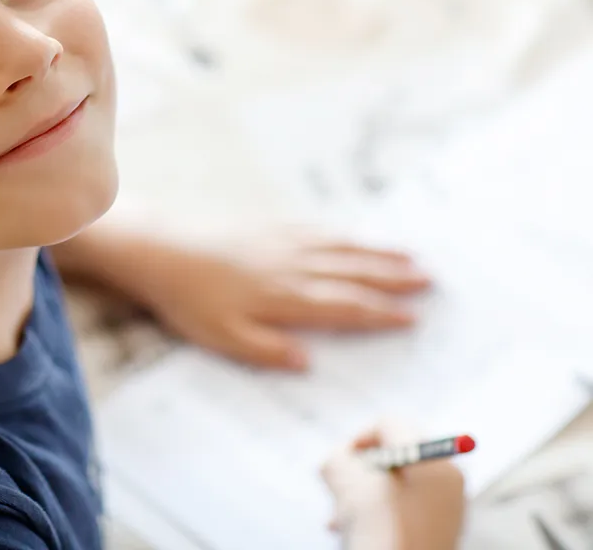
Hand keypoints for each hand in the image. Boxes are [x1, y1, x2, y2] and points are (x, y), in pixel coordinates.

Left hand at [133, 232, 429, 369]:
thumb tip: (309, 363)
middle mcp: (292, 267)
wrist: (160, 250)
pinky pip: (315, 230)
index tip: (413, 317)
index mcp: (286, 298)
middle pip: (352, 273)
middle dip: (393, 279)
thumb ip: (267, 351)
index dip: (380, 313)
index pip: (344, 307)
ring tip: (409, 255)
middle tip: (431, 280)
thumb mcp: (222, 337)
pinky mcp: (266, 228)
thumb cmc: (189, 300)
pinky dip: (342, 234)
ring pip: (340, 248)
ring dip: (376, 253)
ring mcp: (281, 243)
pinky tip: (354, 235)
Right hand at [321, 421, 465, 549]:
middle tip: (341, 489)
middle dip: (362, 470)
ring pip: (398, 484)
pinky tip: (357, 530)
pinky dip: (380, 513)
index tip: (341, 462)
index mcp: (432, 460)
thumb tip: (341, 460)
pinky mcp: (441, 532)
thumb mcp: (343, 481)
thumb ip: (337, 458)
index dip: (359, 438)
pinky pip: (405, 508)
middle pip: (396, 455)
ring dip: (365, 494)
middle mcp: (449, 480)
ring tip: (342, 517)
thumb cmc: (378, 531)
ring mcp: (449, 509)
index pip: (391, 425)